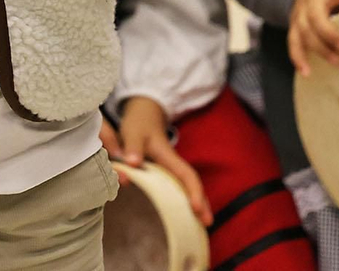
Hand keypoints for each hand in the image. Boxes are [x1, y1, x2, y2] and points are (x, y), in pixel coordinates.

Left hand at [102, 100, 212, 225]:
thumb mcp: (132, 132)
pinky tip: (185, 213)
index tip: (196, 207)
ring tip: (201, 225)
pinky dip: (184, 200)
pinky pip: (179, 187)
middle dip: (202, 202)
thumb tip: (133, 164)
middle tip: (207, 223)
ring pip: (187, 187)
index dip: (193, 190)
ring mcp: (172, 169)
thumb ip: (131, 147)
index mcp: (168, 156)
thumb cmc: (139, 124)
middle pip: (192, 184)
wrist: (144, 114)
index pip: (186, 175)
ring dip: (196, 203)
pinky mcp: (167, 172)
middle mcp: (174, 164)